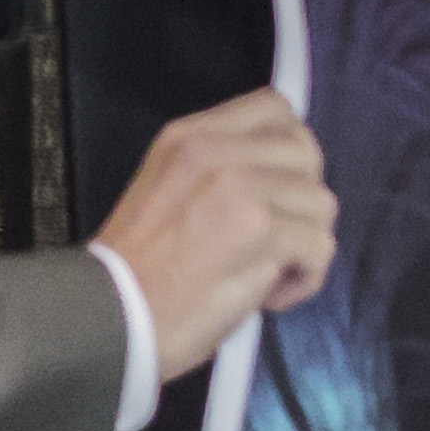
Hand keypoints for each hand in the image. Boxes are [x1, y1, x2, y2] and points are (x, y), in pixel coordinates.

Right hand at [97, 89, 335, 374]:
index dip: (289, 150)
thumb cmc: (137, 271)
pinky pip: (322, 247)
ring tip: (265, 272)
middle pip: (308, 155)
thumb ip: (222, 168)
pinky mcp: (261, 233)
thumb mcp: (166, 187)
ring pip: (322, 203)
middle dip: (301, 201)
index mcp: (190, 137)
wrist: (107, 321)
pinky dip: (304, 279)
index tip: (274, 191)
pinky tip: (268, 296)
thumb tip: (284, 176)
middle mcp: (216, 152)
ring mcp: (241, 189)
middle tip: (270, 238)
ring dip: (305, 245)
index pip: (275, 109)